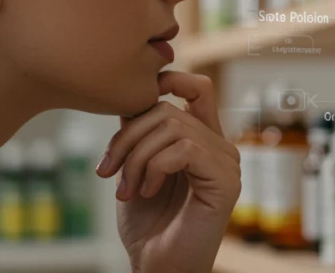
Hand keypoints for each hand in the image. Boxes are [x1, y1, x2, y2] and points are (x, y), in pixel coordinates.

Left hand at [96, 72, 239, 272]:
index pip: (198, 88)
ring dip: (136, 157)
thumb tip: (129, 97)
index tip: (132, 101)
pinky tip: (146, 192)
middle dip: (128, 137)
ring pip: (173, 128)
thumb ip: (139, 134)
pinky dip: (154, 167)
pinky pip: (184, 150)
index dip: (170, 79)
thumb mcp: (135, 168)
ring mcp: (227, 163)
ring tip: (125, 189)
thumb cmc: (148, 226)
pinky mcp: (226, 181)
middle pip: (169, 110)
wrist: (157, 267)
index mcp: (202, 141)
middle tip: (107, 171)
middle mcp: (220, 147)